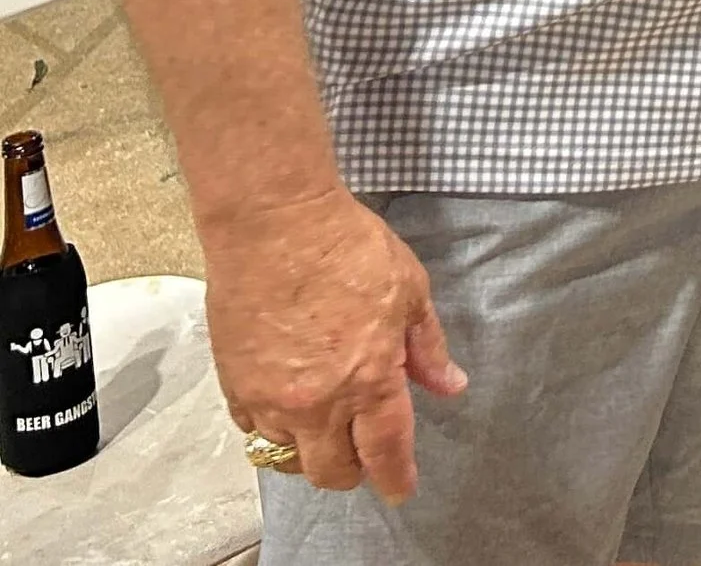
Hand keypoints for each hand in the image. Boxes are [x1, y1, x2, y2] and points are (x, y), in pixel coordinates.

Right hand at [205, 187, 464, 500]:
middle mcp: (319, 403)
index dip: (396, 478)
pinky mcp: (235, 386)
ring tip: (326, 422)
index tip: (401, 489)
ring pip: (290, 457)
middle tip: (364, 451)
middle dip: (353, 470)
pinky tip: (288, 400)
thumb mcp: (409, 289)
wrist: (276, 224)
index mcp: (371, 378)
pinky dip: (273, 425)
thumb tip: (450, 385)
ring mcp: (272, 399)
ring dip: (311, 449)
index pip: (386, 451)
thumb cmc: (348, 247)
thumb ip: (427, 346)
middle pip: (333, 471)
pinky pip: (254, 429)